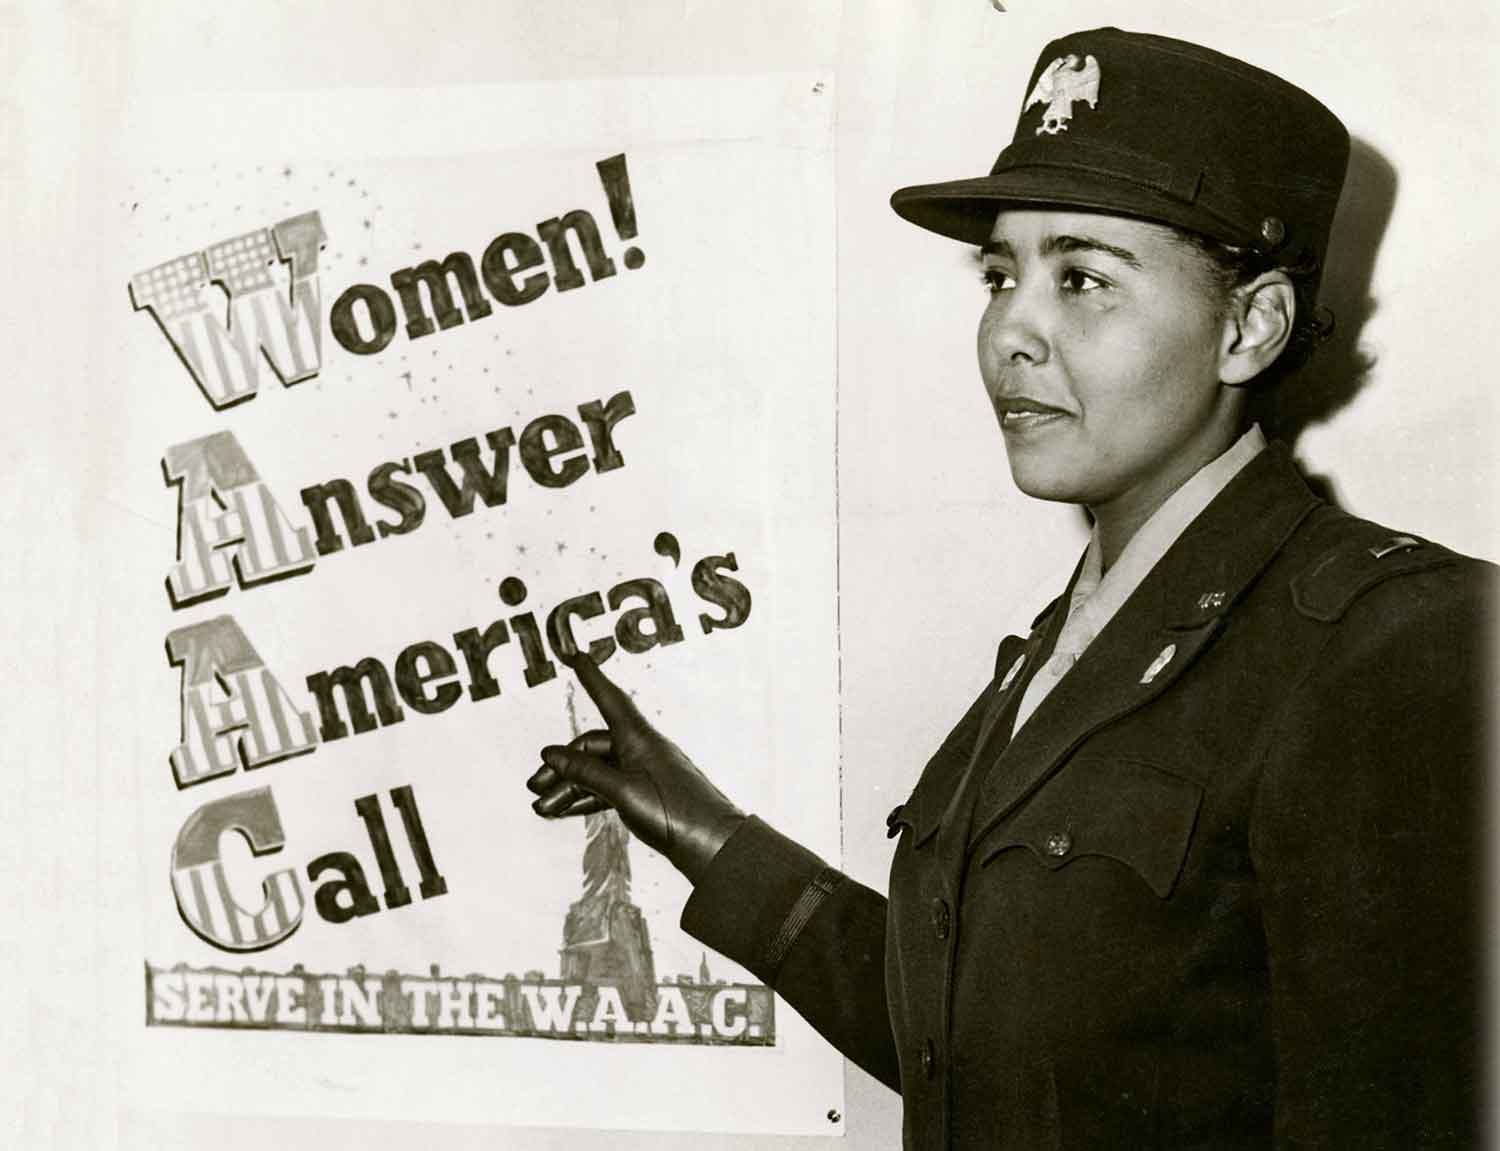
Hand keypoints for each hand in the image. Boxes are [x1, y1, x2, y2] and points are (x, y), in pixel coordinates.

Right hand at [526, 654, 746, 882]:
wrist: (712, 846)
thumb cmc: (674, 813)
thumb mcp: (622, 791)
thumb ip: (586, 772)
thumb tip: (551, 753)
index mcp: (639, 739)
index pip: (609, 699)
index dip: (591, 678)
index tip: (576, 655)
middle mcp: (640, 750)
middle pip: (591, 747)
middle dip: (561, 765)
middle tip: (533, 785)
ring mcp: (642, 773)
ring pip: (596, 772)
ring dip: (567, 788)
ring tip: (541, 808)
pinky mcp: (644, 795)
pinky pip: (606, 790)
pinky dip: (584, 799)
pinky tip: (562, 811)